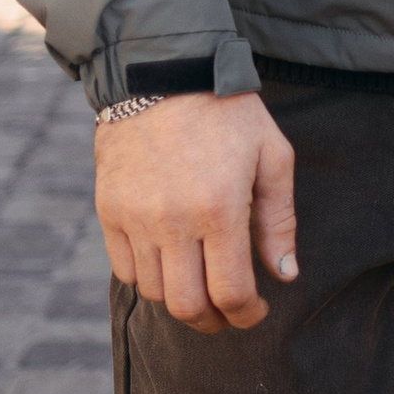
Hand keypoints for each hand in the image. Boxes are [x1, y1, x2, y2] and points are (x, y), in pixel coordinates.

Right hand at [96, 91, 297, 333]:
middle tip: (228, 312)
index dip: (247, 315)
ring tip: (201, 285)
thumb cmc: (227, 113)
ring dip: (182, 300)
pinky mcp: (108, 211)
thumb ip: (279, 220)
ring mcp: (134, 218)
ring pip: (155, 292)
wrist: (161, 73)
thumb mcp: (272, 156)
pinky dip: (149, 279)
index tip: (256, 311)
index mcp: (219, 208)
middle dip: (214, 321)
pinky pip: (125, 270)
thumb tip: (285, 275)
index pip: (230, 292)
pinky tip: (170, 264)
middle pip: (188, 306)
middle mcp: (172, 220)